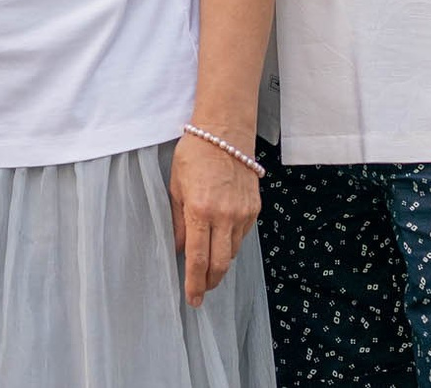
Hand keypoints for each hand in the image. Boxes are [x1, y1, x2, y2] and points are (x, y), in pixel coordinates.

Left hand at [170, 130, 261, 305]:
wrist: (225, 132)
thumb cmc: (194, 155)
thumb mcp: (176, 187)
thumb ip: (177, 222)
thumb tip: (177, 249)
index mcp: (199, 211)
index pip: (197, 259)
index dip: (194, 284)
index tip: (192, 299)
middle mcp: (224, 216)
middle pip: (220, 264)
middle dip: (210, 282)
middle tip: (202, 291)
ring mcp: (242, 213)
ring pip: (233, 252)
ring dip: (221, 263)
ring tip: (210, 266)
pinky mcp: (254, 209)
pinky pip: (242, 236)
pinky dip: (231, 243)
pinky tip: (222, 240)